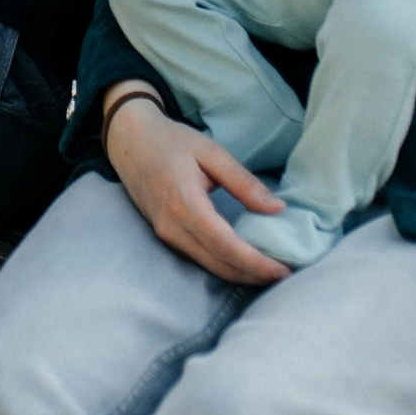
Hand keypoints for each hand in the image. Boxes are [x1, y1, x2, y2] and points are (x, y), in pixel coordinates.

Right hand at [105, 92, 289, 286]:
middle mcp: (172, 226)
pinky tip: (244, 260)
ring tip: (270, 271)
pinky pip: (198, 258)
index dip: (256, 262)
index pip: (225, 245)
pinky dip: (224, 264)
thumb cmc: (171, 141)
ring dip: (240, 273)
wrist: (129, 140)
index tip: (283, 270)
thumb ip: (244, 183)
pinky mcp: (164, 235)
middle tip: (286, 275)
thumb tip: (277, 209)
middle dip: (253, 275)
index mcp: (184, 203)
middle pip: (218, 264)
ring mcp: (165, 234)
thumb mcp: (212, 153)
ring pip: (208, 266)